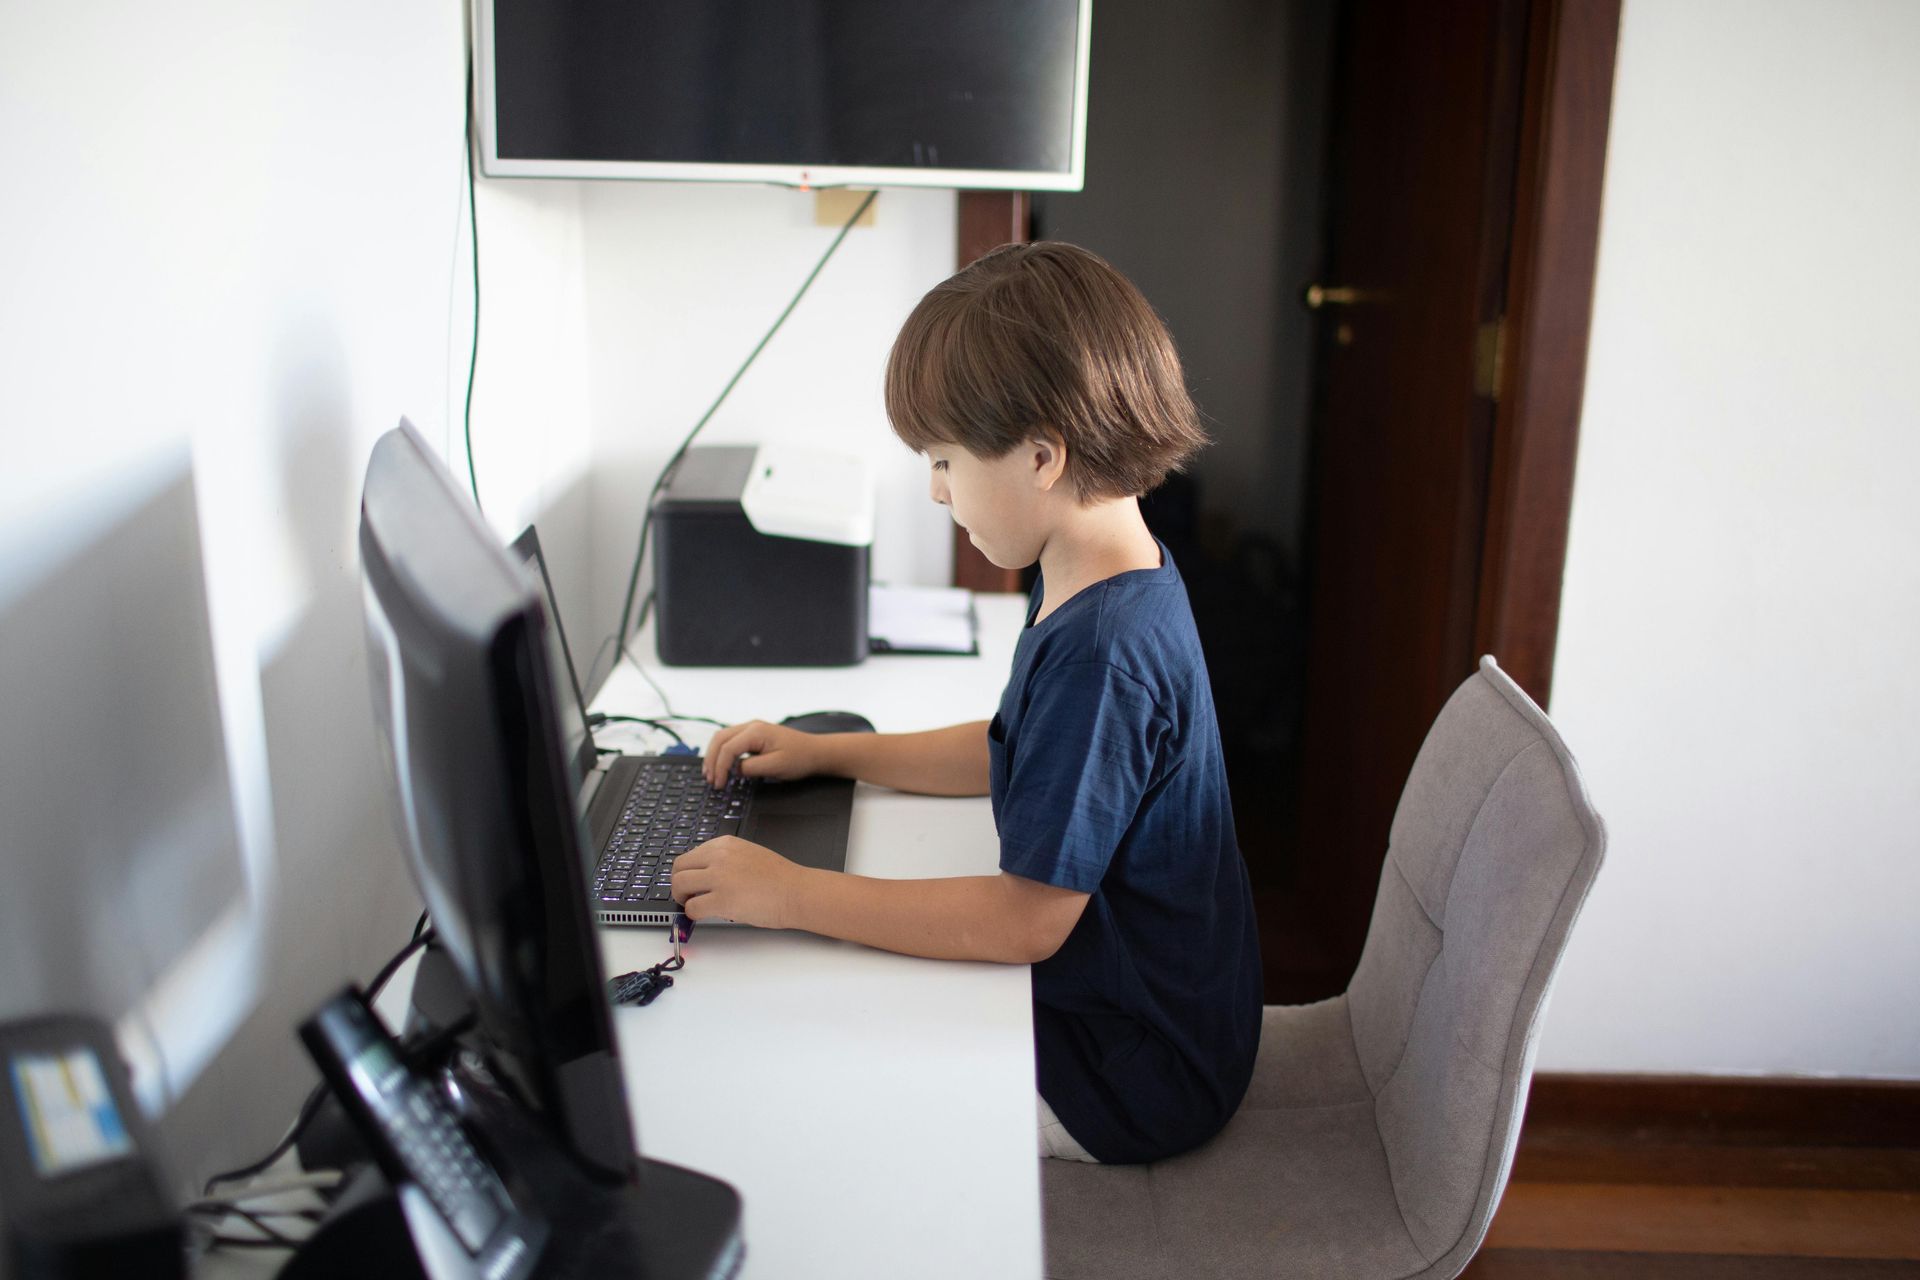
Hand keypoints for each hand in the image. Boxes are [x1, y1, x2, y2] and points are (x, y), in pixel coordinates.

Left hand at [672, 836, 808, 928]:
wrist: (797, 891)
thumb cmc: (779, 878)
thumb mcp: (747, 854)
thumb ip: (724, 859)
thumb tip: (703, 875)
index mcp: (725, 844)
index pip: (689, 856)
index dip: (688, 873)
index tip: (692, 884)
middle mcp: (719, 856)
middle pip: (678, 869)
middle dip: (679, 885)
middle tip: (688, 897)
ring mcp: (719, 878)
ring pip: (680, 886)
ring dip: (683, 899)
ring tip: (696, 905)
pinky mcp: (721, 900)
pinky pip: (692, 908)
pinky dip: (694, 914)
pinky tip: (708, 914)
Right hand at [702, 720, 833, 786]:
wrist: (816, 752)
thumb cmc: (800, 758)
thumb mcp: (776, 767)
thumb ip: (751, 768)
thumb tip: (735, 770)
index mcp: (756, 731)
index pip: (728, 748)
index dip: (720, 768)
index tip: (720, 784)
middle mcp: (751, 726)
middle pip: (719, 739)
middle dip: (711, 760)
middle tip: (710, 780)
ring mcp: (752, 729)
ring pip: (723, 738)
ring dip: (714, 755)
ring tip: (711, 774)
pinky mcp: (754, 736)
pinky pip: (731, 741)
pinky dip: (723, 753)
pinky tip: (722, 766)